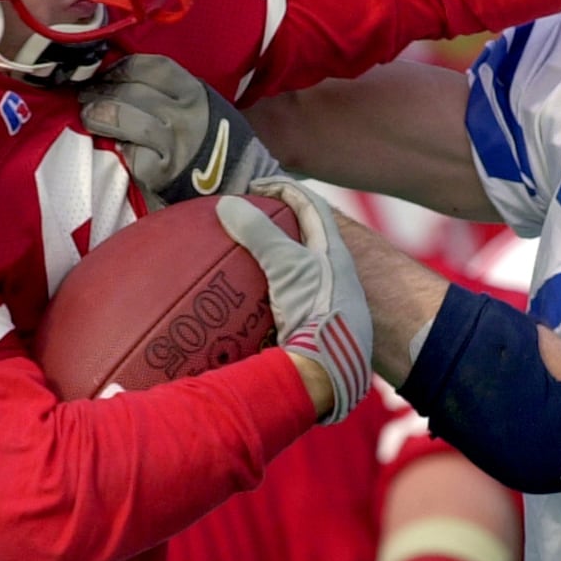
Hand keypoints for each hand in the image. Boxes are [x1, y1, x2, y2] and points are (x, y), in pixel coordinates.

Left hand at [80, 55, 281, 210]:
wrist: (242, 187)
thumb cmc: (220, 146)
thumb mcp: (206, 108)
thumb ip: (174, 94)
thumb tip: (126, 83)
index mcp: (196, 92)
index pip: (150, 66)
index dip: (121, 68)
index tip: (105, 74)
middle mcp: (185, 112)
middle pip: (130, 90)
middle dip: (101, 90)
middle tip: (85, 95)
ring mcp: (172, 142)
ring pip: (122, 116)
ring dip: (96, 115)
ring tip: (87, 116)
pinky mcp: (160, 170)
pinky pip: (128, 151)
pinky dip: (117, 147)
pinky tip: (112, 146)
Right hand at [216, 178, 372, 422]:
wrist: (330, 373)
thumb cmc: (318, 313)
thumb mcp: (288, 267)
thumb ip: (260, 234)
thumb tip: (227, 204)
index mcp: (334, 253)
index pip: (311, 206)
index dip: (285, 189)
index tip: (254, 186)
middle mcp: (330, 276)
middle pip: (298, 239)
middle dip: (270, 227)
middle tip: (238, 221)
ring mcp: (316, 304)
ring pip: (284, 274)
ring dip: (258, 266)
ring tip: (227, 262)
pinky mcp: (303, 330)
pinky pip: (272, 306)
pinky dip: (251, 301)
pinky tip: (229, 306)